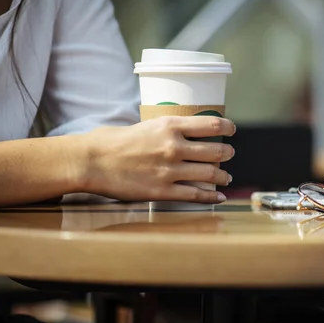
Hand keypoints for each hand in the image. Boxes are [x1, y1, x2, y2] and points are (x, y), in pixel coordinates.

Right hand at [80, 116, 235, 202]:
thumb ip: (165, 131)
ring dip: (223, 176)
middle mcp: (174, 147)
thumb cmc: (112, 142)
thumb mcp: (144, 126)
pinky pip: (195, 195)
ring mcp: (170, 170)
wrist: (91, 161)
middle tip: (229, 154)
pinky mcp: (163, 191)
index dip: (227, 128)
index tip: (232, 130)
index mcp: (169, 126)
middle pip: (216, 151)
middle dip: (227, 153)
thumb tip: (181, 135)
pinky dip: (211, 197)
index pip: (211, 125)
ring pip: (210, 174)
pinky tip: (218, 197)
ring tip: (226, 178)